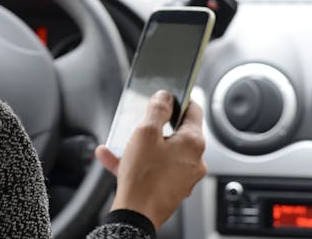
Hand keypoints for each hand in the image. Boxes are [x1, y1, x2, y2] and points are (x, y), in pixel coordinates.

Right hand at [94, 90, 206, 228]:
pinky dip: (141, 162)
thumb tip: (165, 96)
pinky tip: (117, 160)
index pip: (194, 110)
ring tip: (123, 143)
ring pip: (164, 151)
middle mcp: (195, 160)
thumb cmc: (143, 177)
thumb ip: (157, 109)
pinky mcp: (173, 188)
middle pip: (178, 132)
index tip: (167, 96)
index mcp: (193, 142)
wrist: (136, 215)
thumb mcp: (145, 132)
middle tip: (141, 123)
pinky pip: (157, 168)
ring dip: (143, 145)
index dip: (179, 99)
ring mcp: (185, 176)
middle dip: (156, 126)